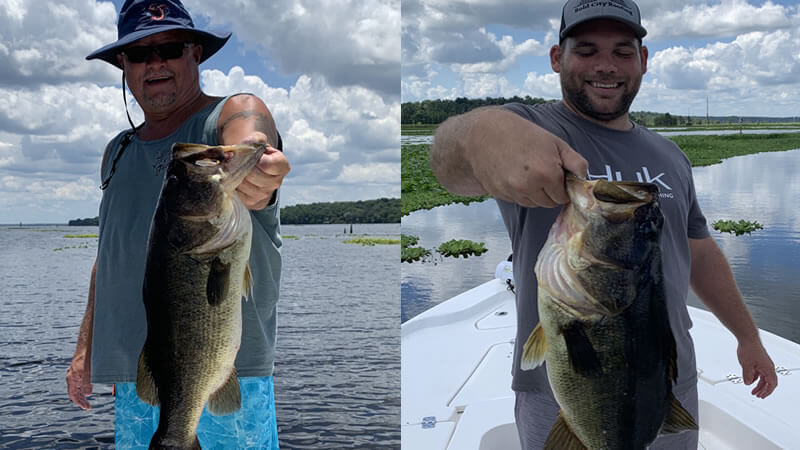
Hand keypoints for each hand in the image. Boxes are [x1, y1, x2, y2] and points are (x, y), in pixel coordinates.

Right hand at [66, 355, 91, 409]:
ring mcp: (76, 373)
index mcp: (72, 378)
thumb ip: (86, 383)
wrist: (87, 344)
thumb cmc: (85, 357)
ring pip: (78, 387)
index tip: (86, 408)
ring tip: (88, 400)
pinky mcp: (81, 369)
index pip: (73, 394)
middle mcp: (72, 376)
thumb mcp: (86, 372)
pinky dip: (85, 387)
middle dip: (81, 400)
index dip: (79, 402)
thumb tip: (87, 394)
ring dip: (82, 394)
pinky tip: (90, 389)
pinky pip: (81, 381)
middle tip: (88, 406)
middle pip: (75, 392)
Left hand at [236, 133, 290, 209]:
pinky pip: (239, 194)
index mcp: (282, 166)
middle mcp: (276, 182)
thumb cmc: (256, 152)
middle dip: (241, 165)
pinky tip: (235, 178)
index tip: (249, 154)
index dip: (255, 159)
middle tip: (233, 159)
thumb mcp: (258, 140)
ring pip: (244, 184)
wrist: (253, 165)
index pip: (267, 165)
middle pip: (253, 175)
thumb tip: (245, 144)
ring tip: (233, 168)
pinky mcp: (254, 203)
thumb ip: (254, 139)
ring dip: (234, 175)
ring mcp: (265, 195)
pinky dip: (233, 185)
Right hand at [469, 117, 587, 207]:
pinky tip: (515, 175)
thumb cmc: (522, 134)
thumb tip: (584, 177)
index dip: (562, 187)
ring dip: (535, 193)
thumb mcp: (554, 142)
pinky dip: (520, 193)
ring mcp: (513, 192)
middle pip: (548, 203)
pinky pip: (518, 200)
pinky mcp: (500, 194)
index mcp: (547, 173)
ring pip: (533, 203)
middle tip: (544, 173)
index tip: (557, 175)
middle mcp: (530, 187)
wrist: (484, 134)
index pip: (563, 197)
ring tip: (529, 172)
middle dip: (550, 192)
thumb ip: (575, 161)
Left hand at [737, 339, 777, 397]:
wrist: (748, 339)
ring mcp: (764, 364)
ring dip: (759, 385)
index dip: (767, 392)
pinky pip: (759, 373)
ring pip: (764, 378)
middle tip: (757, 395)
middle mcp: (768, 367)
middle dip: (763, 390)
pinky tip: (750, 381)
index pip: (771, 384)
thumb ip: (747, 376)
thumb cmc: (750, 349)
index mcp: (768, 369)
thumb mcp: (746, 365)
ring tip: (753, 391)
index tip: (762, 396)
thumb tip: (747, 382)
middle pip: (768, 382)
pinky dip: (756, 378)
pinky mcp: (759, 362)